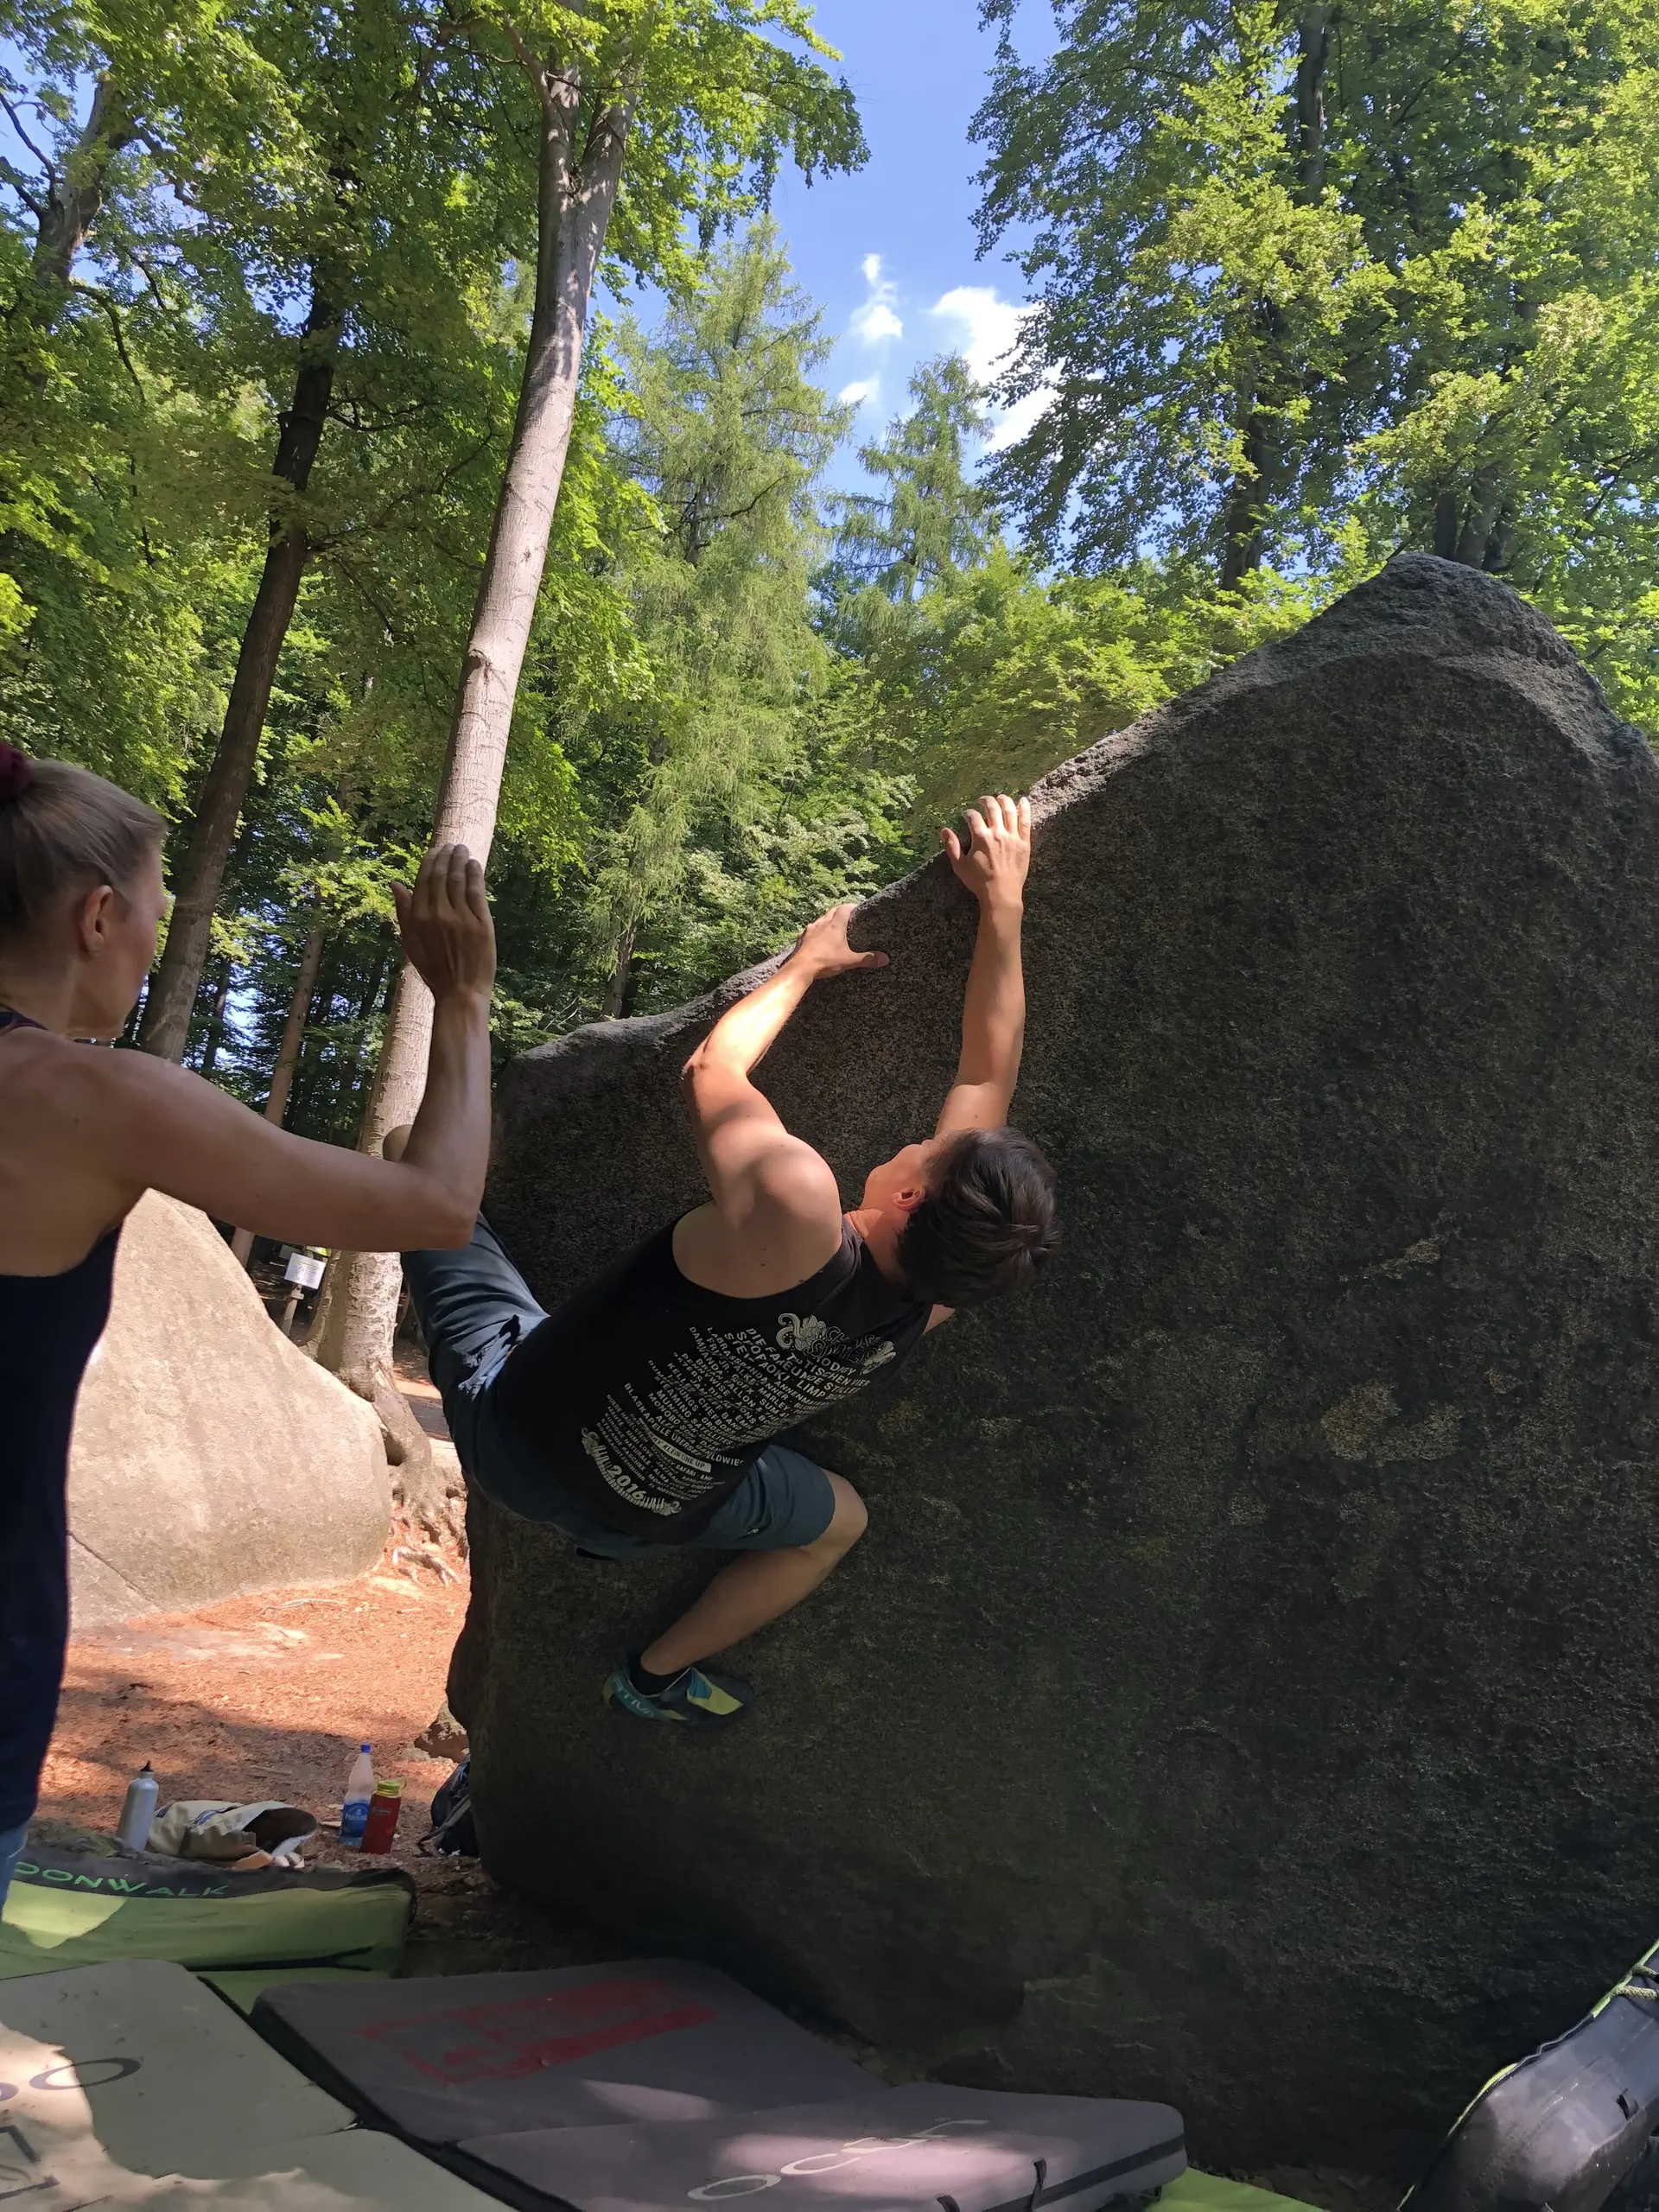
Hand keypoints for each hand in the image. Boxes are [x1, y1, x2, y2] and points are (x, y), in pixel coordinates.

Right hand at [393, 842, 495, 1003]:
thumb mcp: (411, 943)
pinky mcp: (480, 922)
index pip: (423, 880)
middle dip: (446, 856)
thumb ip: (404, 912)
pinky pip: (476, 891)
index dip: (430, 862)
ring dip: (460, 860)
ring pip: (459, 880)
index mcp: (418, 918)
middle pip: (441, 876)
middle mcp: (438, 913)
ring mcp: (460, 917)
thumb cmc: (434, 971)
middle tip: (451, 845)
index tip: (435, 850)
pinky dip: (475, 875)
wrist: (460, 992)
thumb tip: (395, 884)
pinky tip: (474, 865)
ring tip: (462, 850)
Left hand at [789, 902, 888, 980]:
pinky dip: (817, 931)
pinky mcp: (802, 938)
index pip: (845, 908)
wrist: (801, 968)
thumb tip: (885, 959)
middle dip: (840, 912)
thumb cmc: (826, 961)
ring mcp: (810, 930)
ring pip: (821, 919)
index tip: (858, 909)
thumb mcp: (849, 961)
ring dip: (827, 920)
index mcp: (835, 925)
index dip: (852, 907)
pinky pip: (811, 930)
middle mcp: (822, 923)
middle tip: (848, 917)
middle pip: (832, 911)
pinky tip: (818, 938)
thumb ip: (867, 959)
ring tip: (834, 926)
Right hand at [942, 794, 1031, 910]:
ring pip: (1010, 811)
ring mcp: (1012, 837)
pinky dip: (1025, 809)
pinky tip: (1023, 801)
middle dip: (986, 801)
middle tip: (983, 800)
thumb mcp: (960, 866)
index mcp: (981, 837)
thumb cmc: (979, 882)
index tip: (967, 814)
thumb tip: (944, 830)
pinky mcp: (1024, 843)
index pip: (973, 816)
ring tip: (1001, 797)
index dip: (968, 813)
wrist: (1001, 894)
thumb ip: (952, 846)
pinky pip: (1025, 822)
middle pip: (992, 808)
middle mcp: (997, 833)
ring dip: (1004, 800)